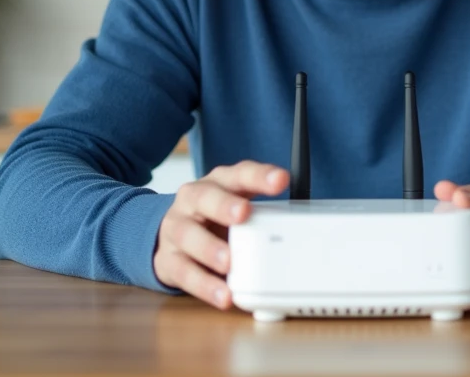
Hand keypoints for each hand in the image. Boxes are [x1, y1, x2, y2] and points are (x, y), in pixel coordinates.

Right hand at [153, 160, 288, 309]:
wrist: (168, 236)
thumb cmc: (214, 219)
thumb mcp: (237, 207)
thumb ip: (264, 213)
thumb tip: (303, 228)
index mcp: (218, 183)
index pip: (240, 174)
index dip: (260, 176)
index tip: (281, 180)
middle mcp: (193, 201)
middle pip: (205, 197)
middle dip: (224, 204)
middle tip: (243, 213)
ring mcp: (177, 229)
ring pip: (188, 235)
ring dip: (210, 248)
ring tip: (229, 261)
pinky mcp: (167, 260)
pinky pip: (183, 272)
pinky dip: (204, 285)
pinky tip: (223, 295)